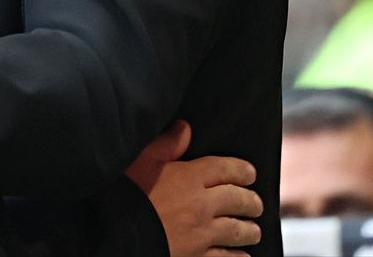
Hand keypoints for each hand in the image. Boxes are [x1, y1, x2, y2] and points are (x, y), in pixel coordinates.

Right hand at [127, 121, 261, 256]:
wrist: (116, 232)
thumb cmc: (125, 193)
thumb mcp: (140, 161)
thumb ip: (166, 144)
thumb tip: (185, 128)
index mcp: (188, 178)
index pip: (224, 170)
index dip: (241, 170)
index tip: (250, 173)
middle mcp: (200, 205)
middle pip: (237, 200)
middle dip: (251, 201)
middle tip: (255, 203)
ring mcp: (200, 234)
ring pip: (236, 231)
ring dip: (249, 229)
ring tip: (253, 229)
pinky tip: (243, 256)